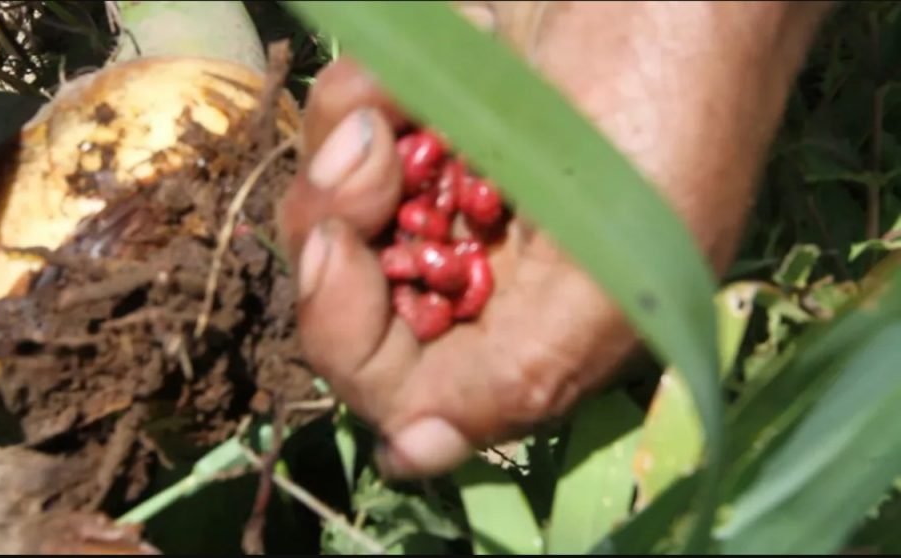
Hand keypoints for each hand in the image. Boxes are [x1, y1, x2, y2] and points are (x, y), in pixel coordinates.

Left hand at [278, 1, 832, 477]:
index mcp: (531, 336)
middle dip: (335, 234)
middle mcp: (485, 278)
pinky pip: (346, 132)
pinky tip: (410, 79)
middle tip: (368, 160)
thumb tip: (413, 455)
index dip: (348, 335)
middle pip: (348, 301)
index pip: (396, 383)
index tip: (341, 253)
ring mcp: (449, 198)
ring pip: (332, 215)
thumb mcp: (611, 268)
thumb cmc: (668, 109)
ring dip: (342, 158)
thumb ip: (516, 374)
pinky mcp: (428, 126)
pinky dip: (360, 97)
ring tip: (393, 112)